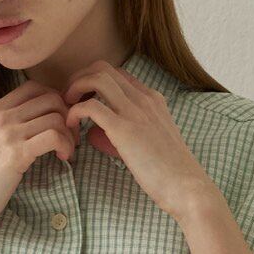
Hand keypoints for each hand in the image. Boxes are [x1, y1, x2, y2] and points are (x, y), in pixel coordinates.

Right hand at [0, 80, 74, 245]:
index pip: (34, 87)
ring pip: (56, 117)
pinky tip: (63, 158)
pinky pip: (54, 135)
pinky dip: (66, 145)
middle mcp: (0, 116)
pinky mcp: (16, 154)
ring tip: (66, 152)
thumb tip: (37, 123)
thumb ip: (7, 129)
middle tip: (68, 139)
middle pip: (50, 98)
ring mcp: (7, 133)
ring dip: (69, 135)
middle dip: (68, 117)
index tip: (59, 124)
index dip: (55, 102)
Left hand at [61, 60, 218, 219]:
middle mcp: (143, 99)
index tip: (81, 99)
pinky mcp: (124, 129)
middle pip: (103, 68)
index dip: (93, 81)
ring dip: (75, 89)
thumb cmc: (168, 172)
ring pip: (96, 78)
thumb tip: (98, 133)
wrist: (185, 186)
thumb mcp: (151, 141)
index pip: (117, 73)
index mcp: (152, 99)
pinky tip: (72, 126)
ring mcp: (135, 112)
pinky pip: (90, 107)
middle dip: (79, 79)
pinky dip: (75, 113)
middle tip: (69, 100)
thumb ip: (129, 130)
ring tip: (68, 109)